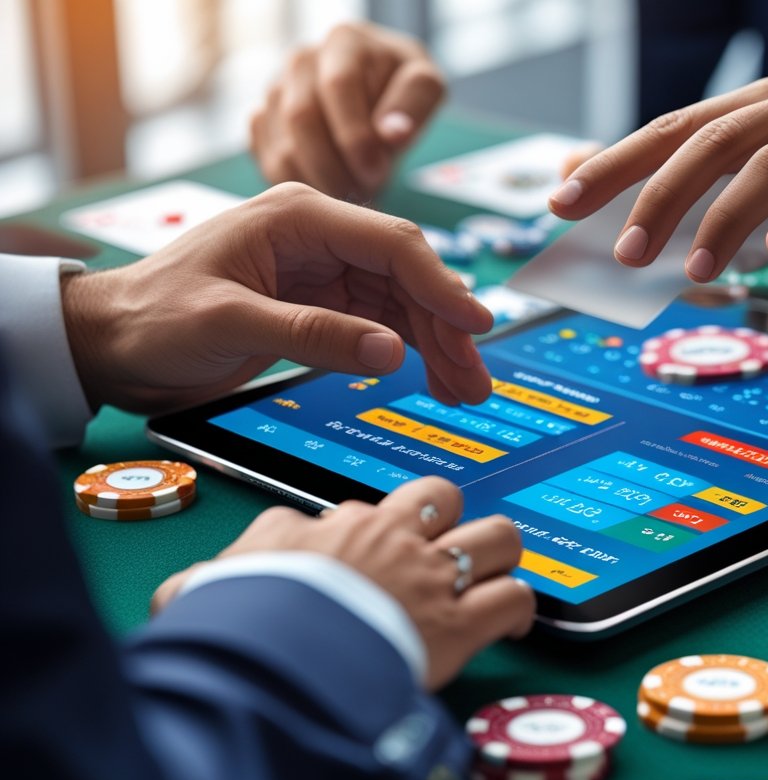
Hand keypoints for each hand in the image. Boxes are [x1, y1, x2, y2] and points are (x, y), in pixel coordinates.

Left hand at [61, 182, 492, 413]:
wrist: (108, 345)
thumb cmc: (152, 319)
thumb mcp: (229, 323)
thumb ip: (313, 334)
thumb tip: (392, 352)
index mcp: (296, 218)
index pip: (390, 243)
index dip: (439, 285)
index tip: (475, 326)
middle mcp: (316, 237)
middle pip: (405, 276)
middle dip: (445, 327)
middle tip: (475, 379)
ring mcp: (319, 272)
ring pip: (399, 303)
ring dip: (434, 345)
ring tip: (464, 389)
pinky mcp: (316, 305)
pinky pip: (377, 324)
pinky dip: (407, 352)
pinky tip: (430, 377)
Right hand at [152, 477, 534, 689]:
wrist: (274, 652)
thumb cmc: (240, 622)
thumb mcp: (207, 590)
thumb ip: (205, 580)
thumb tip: (186, 588)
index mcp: (333, 527)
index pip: (363, 510)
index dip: (371, 533)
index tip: (370, 557)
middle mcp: (390, 538)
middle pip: (441, 496)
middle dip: (448, 517)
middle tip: (443, 548)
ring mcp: (430, 576)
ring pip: (496, 534)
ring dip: (498, 551)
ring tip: (493, 572)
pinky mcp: (460, 622)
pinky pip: (514, 598)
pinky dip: (520, 608)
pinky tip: (512, 622)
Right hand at [250, 22, 445, 200]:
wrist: (379, 97)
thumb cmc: (403, 92)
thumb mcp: (425, 87)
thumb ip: (413, 105)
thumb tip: (392, 133)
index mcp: (344, 42)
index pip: (337, 86)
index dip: (355, 135)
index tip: (376, 170)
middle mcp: (302, 61)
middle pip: (301, 119)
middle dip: (337, 167)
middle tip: (367, 192)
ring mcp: (276, 92)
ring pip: (283, 149)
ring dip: (321, 183)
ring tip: (355, 193)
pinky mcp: (262, 123)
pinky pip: (271, 165)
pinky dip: (303, 188)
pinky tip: (332, 192)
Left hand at [548, 77, 767, 302]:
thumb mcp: (743, 193)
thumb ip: (668, 185)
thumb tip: (569, 177)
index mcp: (760, 107)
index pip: (674, 128)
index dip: (616, 165)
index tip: (563, 204)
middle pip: (719, 141)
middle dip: (662, 197)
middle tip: (627, 253)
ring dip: (726, 220)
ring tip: (694, 269)